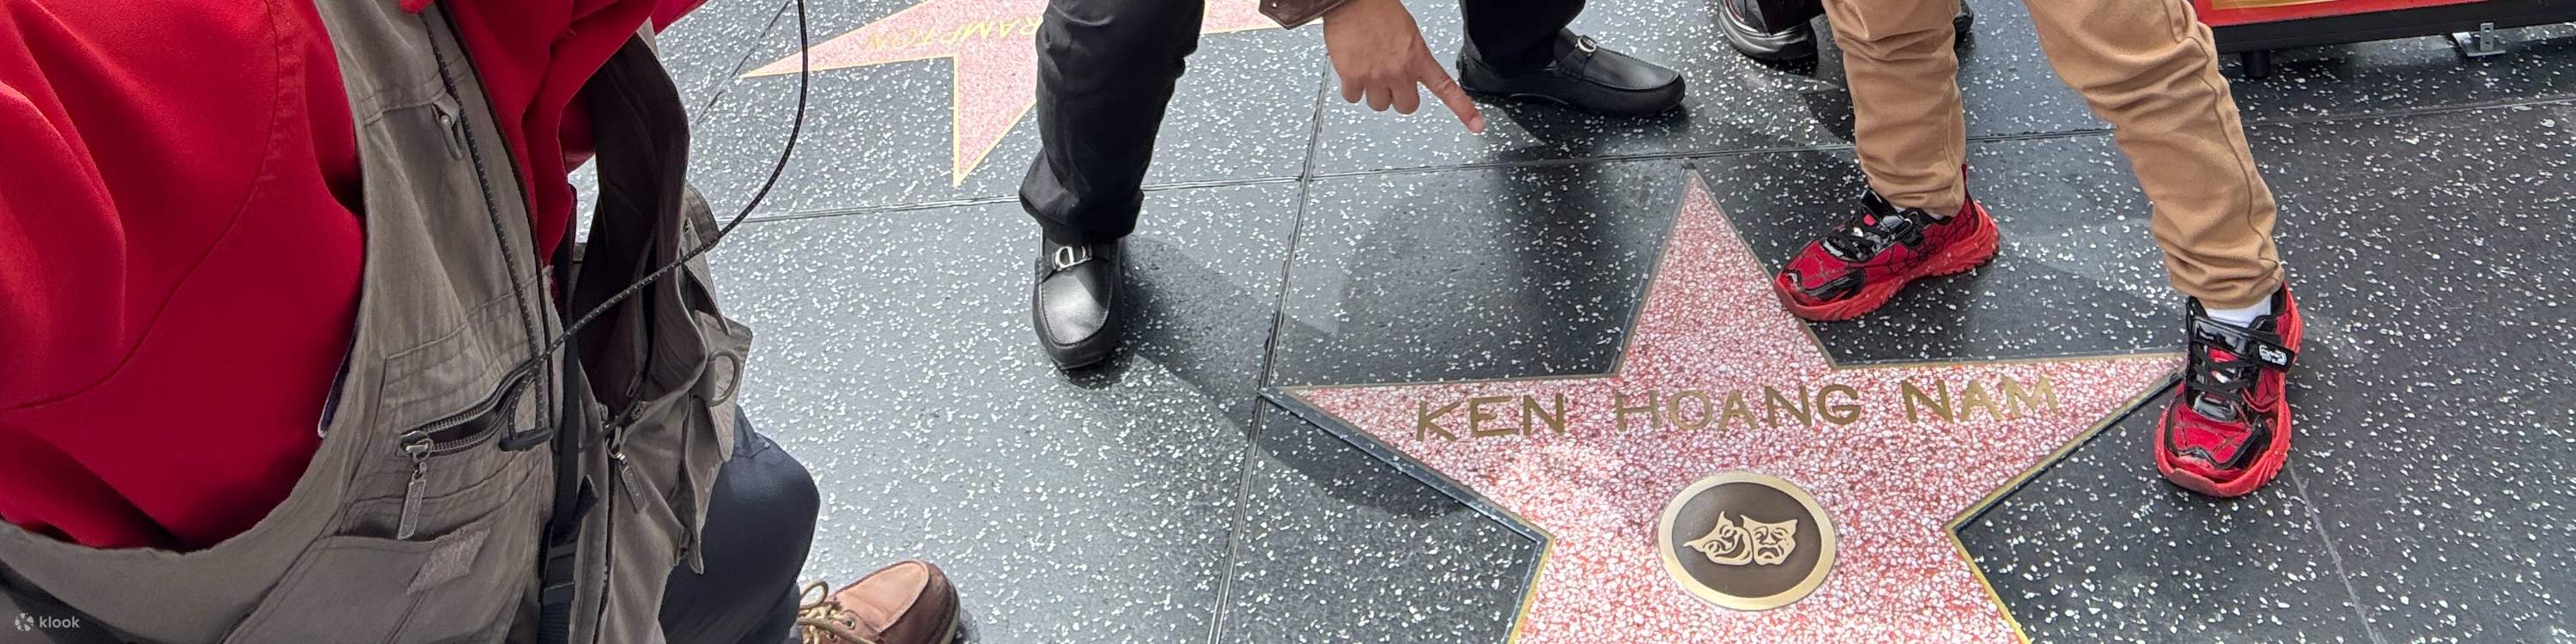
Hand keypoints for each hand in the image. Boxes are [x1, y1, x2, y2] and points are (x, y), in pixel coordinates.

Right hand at [1320, 0, 1485, 132]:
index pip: (1446, 88)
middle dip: (1399, 97)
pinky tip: (1353, 71)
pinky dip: (1352, 89)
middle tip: (1392, 83)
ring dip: (1374, 93)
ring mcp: (1376, 77)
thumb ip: (1411, 57)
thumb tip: (1406, 71)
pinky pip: (1354, 98)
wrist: (1352, 1)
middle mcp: (1399, 71)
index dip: (1463, 109)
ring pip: (1379, 105)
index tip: (1476, 125)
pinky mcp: (1353, 78)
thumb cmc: (1378, 9)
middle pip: (1407, 107)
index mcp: (1418, 57)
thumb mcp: (1408, 32)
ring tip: (1369, 71)